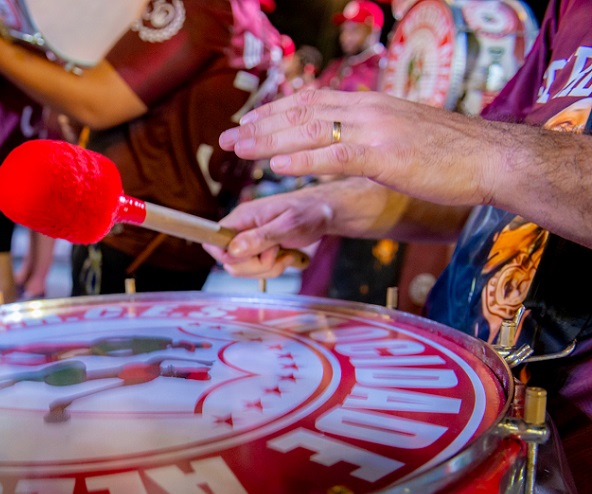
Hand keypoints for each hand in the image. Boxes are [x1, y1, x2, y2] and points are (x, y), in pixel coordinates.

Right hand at [204, 189, 333, 278]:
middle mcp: (241, 230)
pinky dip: (273, 269)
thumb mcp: (288, 225)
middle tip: (276, 253)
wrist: (324, 212)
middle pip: (229, 262)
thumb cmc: (308, 212)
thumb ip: (260, 237)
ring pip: (243, 270)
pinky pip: (256, 271)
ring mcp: (249, 241)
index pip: (213, 240)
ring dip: (267, 269)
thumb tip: (233, 249)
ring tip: (284, 254)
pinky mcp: (258, 251)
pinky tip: (286, 256)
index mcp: (242, 218)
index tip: (253, 255)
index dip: (227, 255)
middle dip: (255, 266)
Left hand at [218, 89, 500, 208]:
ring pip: (310, 130)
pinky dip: (301, 159)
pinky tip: (276, 167)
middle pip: (301, 112)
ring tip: (238, 150)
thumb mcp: (406, 135)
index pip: (312, 100)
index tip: (247, 123)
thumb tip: (353, 140)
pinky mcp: (384, 155)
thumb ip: (374, 134)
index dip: (275, 111)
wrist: (493, 157)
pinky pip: (334, 155)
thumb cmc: (453, 153)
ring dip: (269, 141)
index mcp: (371, 104)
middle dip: (259, 125)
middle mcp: (368, 110)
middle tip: (226, 139)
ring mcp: (375, 130)